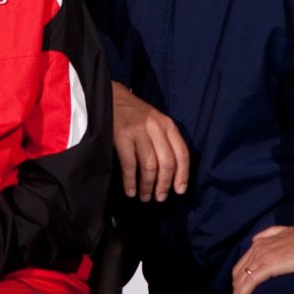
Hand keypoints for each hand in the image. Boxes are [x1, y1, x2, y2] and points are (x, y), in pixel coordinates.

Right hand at [113, 81, 189, 201]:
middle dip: (164, 184)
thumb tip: (171, 173)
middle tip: (159, 198)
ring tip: (145, 197)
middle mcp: (156, 127)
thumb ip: (165, 140)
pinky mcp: (122, 136)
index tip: (179, 191)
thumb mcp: (155, 121)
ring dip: (148, 186)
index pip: (182, 153)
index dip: (183, 175)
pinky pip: (129, 164)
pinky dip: (131, 181)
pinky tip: (130, 190)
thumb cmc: (134, 113)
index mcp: (167, 124)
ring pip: (149, 166)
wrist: (111, 96)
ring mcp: (138, 131)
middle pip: (166, 162)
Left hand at [232, 225, 293, 293]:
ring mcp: (259, 257)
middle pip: (237, 275)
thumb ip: (270, 237)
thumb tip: (262, 242)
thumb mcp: (282, 234)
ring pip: (239, 281)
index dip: (238, 283)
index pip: (241, 267)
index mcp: (258, 243)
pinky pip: (249, 284)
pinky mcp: (267, 265)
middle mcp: (255, 249)